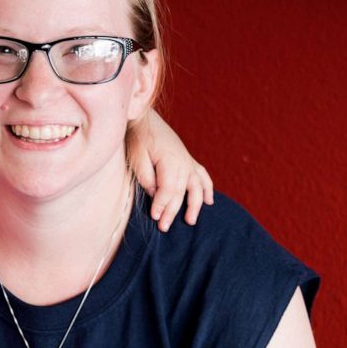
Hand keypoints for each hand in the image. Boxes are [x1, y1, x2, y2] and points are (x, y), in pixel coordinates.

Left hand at [128, 110, 213, 231]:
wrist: (145, 120)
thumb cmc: (138, 139)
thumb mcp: (136, 157)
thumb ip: (146, 177)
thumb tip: (155, 194)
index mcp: (170, 161)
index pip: (168, 190)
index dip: (162, 205)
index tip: (155, 218)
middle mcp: (184, 163)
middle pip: (180, 193)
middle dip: (172, 211)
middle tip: (164, 228)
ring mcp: (188, 162)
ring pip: (196, 188)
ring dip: (194, 205)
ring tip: (190, 221)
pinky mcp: (188, 160)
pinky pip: (203, 176)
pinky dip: (208, 189)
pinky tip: (209, 202)